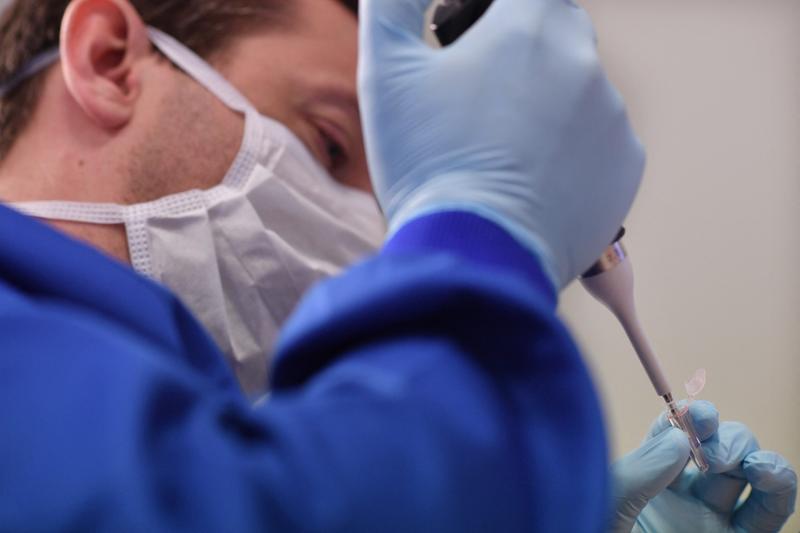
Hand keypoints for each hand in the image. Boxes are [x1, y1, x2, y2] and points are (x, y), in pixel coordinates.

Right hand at [358, 0, 644, 289]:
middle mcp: (584, 63)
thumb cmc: (429, 164)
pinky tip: (532, 182)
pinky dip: (571, 155)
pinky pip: (600, 144)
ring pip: (578, 94)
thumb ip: (391, 5)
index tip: (476, 50)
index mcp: (531, 26)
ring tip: (503, 155)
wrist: (474, 256)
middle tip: (480, 106)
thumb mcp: (386, 72)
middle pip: (557, 37)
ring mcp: (612, 117)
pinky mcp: (625, 167)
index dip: (496, 17)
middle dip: (524, 58)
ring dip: (548, 108)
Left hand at [612, 401, 796, 532]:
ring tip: (750, 464)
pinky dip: (779, 488)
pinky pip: (768, 515)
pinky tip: (768, 475)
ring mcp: (711, 523)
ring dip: (760, 457)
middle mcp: (681, 498)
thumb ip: (642, 469)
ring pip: (751, 476)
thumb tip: (680, 438)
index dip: (688, 418)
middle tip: (712, 455)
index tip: (694, 415)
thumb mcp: (608, 502)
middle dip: (725, 437)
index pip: (673, 434)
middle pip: (717, 448)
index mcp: (644, 479)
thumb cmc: (590, 532)